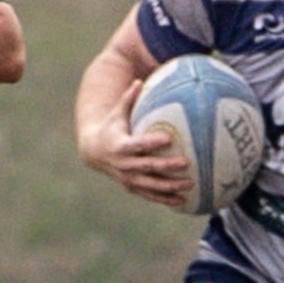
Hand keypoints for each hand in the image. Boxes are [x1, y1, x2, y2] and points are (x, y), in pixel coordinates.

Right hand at [80, 78, 192, 207]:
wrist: (93, 152)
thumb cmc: (111, 128)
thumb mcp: (117, 113)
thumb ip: (128, 99)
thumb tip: (139, 81)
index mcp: (120, 146)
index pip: (137, 145)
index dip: (151, 142)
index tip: (167, 138)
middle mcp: (124, 165)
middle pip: (147, 166)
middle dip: (166, 166)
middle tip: (186, 162)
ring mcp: (128, 178)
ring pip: (151, 185)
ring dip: (170, 186)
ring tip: (190, 184)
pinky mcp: (132, 187)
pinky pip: (151, 195)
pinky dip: (166, 199)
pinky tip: (183, 201)